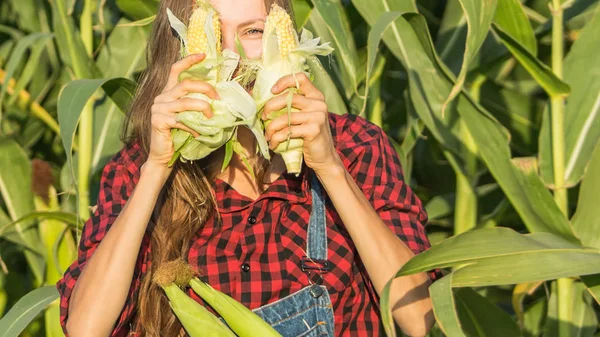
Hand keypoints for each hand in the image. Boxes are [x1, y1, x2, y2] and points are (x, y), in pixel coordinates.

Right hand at [146, 53, 219, 172]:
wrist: (162, 156)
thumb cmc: (178, 135)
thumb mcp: (187, 116)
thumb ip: (194, 104)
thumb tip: (216, 97)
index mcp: (167, 92)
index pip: (176, 69)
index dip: (189, 60)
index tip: (204, 55)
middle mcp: (161, 97)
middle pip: (185, 83)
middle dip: (205, 88)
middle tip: (218, 97)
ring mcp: (158, 108)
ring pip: (186, 102)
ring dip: (203, 108)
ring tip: (212, 117)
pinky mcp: (158, 121)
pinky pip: (182, 120)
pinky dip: (193, 127)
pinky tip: (198, 133)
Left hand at [262, 72, 343, 176]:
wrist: (324, 157)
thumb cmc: (309, 136)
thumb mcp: (305, 117)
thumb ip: (293, 107)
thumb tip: (266, 103)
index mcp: (316, 96)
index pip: (300, 78)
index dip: (284, 81)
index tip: (272, 91)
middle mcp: (319, 103)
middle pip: (288, 98)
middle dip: (270, 107)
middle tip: (263, 117)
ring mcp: (317, 116)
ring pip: (284, 118)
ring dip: (271, 128)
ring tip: (268, 136)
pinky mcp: (314, 130)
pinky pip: (287, 131)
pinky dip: (276, 139)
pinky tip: (274, 144)